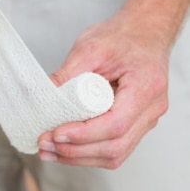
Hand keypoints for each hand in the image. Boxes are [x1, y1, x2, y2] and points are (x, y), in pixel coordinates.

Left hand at [38, 11, 169, 168]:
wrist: (142, 33)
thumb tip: (39, 94)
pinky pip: (114, 148)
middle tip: (44, 144)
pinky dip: (87, 153)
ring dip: (78, 157)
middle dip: (75, 151)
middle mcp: (151, 109)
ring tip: (48, 151)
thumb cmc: (122, 37)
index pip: (115, 123)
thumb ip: (67, 73)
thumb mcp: (90, 48)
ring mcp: (145, 120)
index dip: (84, 134)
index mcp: (145, 87)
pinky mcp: (134, 124)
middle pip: (115, 146)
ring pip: (115, 153)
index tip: (56, 133)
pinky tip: (64, 149)